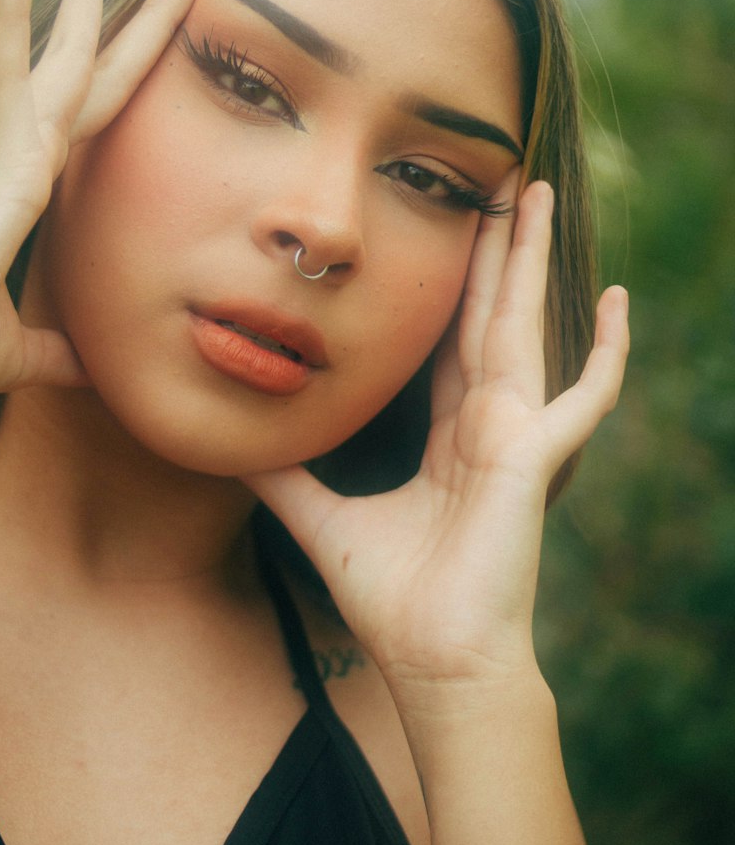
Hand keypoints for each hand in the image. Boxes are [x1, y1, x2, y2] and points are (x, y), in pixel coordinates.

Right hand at [0, 0, 205, 408]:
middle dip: (133, 16)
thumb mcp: (17, 351)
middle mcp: (10, 159)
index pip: (90, 119)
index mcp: (17, 191)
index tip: (158, 29)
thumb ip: (56, 349)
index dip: (129, 72)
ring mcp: (3, 157)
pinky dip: (11, 15)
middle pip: (88, 73)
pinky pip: (10, 76)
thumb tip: (89, 364)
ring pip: (61, 58)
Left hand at [245, 182, 628, 703]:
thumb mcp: (319, 520)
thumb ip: (282, 475)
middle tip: (495, 179)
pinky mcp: (535, 457)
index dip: (446, 285)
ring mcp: (516, 436)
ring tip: (536, 195)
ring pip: (523, 325)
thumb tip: (224, 444)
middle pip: (486, 313)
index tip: (442, 228)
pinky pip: (585, 396)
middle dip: (491, 247)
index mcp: (447, 435)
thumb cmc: (392, 602)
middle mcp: (485, 424)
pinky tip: (620, 300)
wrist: (434, 664)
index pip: (446, 340)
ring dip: (530, 259)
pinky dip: (606, 352)